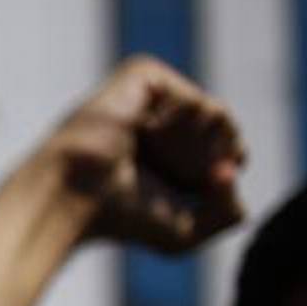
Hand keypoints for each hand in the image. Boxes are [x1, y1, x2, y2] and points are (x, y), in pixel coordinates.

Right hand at [45, 56, 245, 253]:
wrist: (74, 194)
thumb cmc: (117, 218)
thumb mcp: (187, 230)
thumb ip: (229, 212)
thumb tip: (233, 169)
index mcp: (165, 153)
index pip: (227, 153)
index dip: (221, 174)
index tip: (195, 190)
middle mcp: (158, 121)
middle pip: (227, 133)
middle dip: (212, 161)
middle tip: (176, 177)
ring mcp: (150, 97)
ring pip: (217, 116)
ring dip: (201, 148)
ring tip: (158, 157)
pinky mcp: (142, 75)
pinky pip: (198, 100)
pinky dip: (188, 127)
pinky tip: (150, 135)